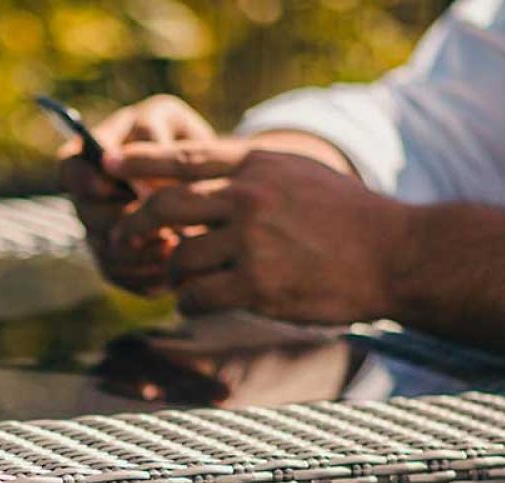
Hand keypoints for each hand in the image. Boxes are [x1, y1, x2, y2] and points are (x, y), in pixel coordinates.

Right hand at [58, 95, 215, 294]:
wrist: (210, 183)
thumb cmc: (181, 141)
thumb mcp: (169, 122)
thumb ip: (151, 131)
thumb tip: (140, 167)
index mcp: (90, 159)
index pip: (68, 169)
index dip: (82, 181)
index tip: (107, 186)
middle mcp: (89, 200)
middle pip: (87, 216)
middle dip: (119, 220)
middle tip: (153, 219)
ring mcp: (101, 233)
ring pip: (103, 250)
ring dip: (136, 251)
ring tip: (173, 244)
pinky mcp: (119, 261)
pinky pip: (120, 275)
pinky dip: (145, 274)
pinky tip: (174, 266)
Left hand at [106, 140, 411, 322]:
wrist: (398, 254)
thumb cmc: (346, 216)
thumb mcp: (297, 174)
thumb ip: (247, 174)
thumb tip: (190, 180)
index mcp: (257, 166)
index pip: (182, 157)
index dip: (138, 161)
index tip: (106, 164)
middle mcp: (250, 198)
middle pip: (163, 207)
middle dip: (135, 227)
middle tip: (122, 240)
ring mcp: (252, 242)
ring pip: (179, 259)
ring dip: (174, 274)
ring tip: (187, 280)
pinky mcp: (257, 286)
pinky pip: (197, 297)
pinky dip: (191, 303)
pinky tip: (201, 303)